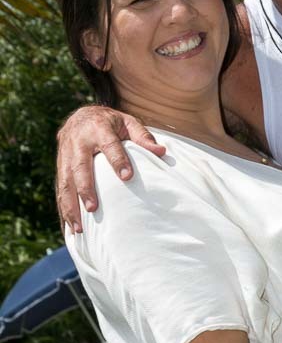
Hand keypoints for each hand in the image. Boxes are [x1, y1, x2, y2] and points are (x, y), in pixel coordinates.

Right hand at [56, 106, 165, 231]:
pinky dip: (63, 208)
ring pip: (65, 181)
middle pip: (80, 167)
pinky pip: (60, 188)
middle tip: (93, 208)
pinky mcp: (60, 166)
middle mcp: (78, 141)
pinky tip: (69, 225)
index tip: (127, 177)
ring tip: (78, 227)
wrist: (81, 115)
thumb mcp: (128, 123)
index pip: (109, 145)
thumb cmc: (111, 122)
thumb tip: (161, 153)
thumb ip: (143, 137)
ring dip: (70, 205)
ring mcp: (66, 154)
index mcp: (98, 128)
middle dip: (85, 189)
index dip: (118, 160)